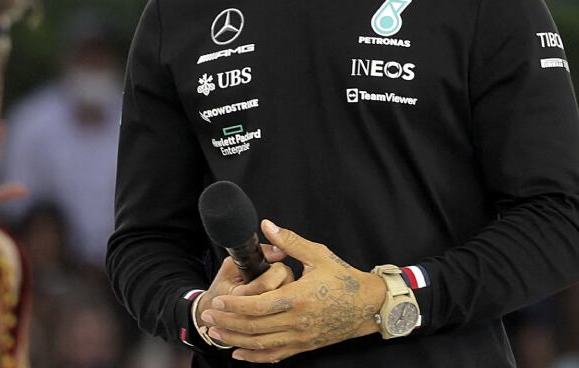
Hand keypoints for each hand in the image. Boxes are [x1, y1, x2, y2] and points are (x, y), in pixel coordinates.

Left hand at [200, 220, 385, 362]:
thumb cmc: (345, 278)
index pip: (259, 306)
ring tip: (216, 332)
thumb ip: (289, 241)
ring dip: (236, 339)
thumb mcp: (318, 255)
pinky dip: (256, 356)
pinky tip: (240, 352)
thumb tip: (266, 225)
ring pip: (262, 344)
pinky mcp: (305, 345)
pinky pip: (276, 355)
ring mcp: (301, 337)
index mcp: (299, 298)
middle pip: (255, 327)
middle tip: (208, 316)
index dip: (235, 305)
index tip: (218, 300)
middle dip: (228, 322)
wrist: (370, 305)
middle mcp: (298, 321)